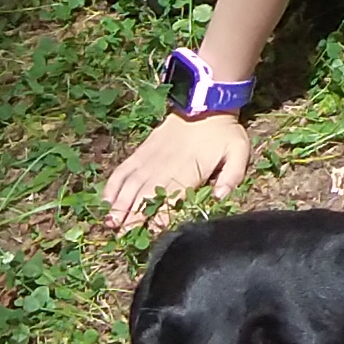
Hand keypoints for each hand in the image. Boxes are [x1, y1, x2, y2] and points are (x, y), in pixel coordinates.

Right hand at [103, 110, 251, 232]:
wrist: (205, 105)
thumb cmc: (223, 133)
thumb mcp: (238, 152)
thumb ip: (232, 176)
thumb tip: (220, 197)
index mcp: (187, 171)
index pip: (170, 199)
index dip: (159, 218)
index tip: (150, 235)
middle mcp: (163, 167)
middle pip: (144, 196)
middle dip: (132, 218)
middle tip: (122, 238)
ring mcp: (149, 159)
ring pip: (130, 185)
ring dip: (118, 205)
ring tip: (109, 224)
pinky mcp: (141, 152)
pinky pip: (122, 170)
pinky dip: (112, 186)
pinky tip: (106, 202)